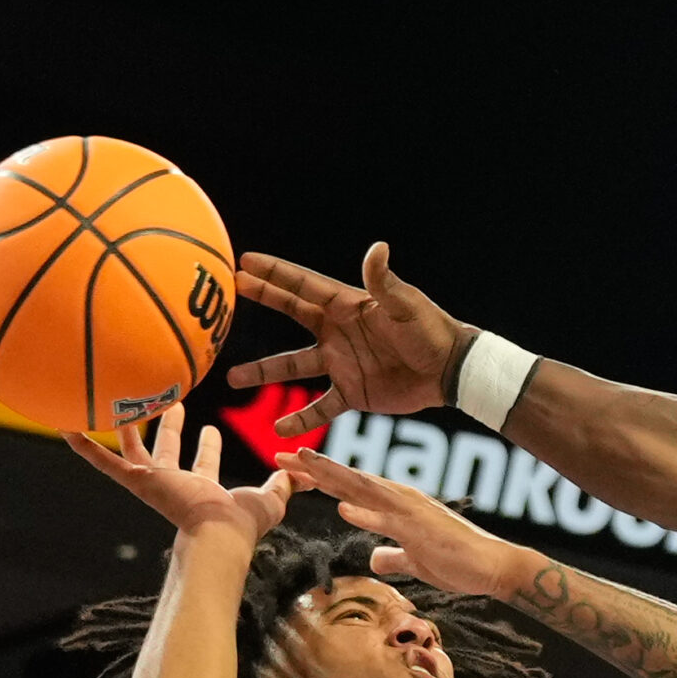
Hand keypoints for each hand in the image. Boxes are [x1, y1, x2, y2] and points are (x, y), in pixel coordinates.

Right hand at [70, 403, 292, 543]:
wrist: (219, 534)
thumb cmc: (243, 525)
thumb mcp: (271, 499)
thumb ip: (285, 485)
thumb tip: (305, 473)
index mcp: (202, 488)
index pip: (204, 464)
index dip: (207, 448)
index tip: (210, 428)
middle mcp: (174, 484)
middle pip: (167, 451)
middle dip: (169, 427)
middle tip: (170, 402)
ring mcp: (152, 481)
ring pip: (133, 447)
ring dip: (128, 425)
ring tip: (121, 399)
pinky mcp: (137, 479)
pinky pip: (103, 461)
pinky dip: (84, 446)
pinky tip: (65, 427)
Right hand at [227, 243, 465, 435]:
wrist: (449, 371)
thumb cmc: (430, 331)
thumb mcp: (405, 305)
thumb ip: (383, 281)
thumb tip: (377, 248)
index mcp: (347, 306)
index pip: (302, 286)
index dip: (274, 274)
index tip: (243, 263)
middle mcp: (337, 332)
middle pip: (291, 314)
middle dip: (262, 302)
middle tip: (227, 297)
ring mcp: (341, 363)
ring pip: (293, 366)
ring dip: (263, 371)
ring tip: (232, 377)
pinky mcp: (352, 393)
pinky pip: (320, 408)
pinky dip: (300, 419)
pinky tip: (278, 430)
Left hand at [277, 446, 538, 597]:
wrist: (494, 567)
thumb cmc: (458, 562)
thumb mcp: (416, 561)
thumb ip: (394, 556)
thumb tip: (375, 558)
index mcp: (398, 503)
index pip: (352, 486)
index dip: (321, 475)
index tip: (291, 467)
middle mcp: (401, 499)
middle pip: (350, 479)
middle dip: (315, 468)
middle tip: (281, 454)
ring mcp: (411, 512)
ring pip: (364, 490)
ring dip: (333, 476)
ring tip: (304, 463)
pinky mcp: (421, 531)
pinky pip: (389, 522)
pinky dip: (366, 514)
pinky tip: (343, 508)